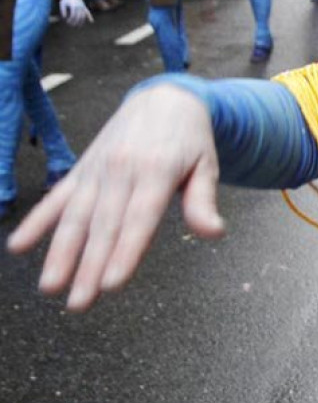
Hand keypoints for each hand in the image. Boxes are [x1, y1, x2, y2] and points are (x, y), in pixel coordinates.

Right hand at [6, 84, 223, 311]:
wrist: (164, 98)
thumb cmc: (190, 138)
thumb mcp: (207, 164)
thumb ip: (204, 200)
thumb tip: (214, 233)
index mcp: (156, 170)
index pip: (139, 218)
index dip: (125, 252)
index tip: (111, 284)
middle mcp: (121, 169)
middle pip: (104, 225)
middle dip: (89, 267)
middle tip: (79, 303)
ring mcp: (97, 169)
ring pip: (76, 216)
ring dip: (60, 253)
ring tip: (50, 286)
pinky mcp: (82, 168)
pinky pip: (57, 197)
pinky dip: (37, 220)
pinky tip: (19, 245)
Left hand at [59, 0, 92, 26]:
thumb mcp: (62, 3)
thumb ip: (62, 10)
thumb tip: (64, 17)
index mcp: (74, 6)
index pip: (73, 15)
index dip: (70, 20)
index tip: (67, 21)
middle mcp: (79, 7)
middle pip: (78, 17)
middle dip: (74, 22)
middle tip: (70, 25)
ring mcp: (83, 7)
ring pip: (83, 16)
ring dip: (80, 22)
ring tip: (77, 26)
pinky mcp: (84, 7)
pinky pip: (88, 13)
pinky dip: (90, 17)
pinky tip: (91, 21)